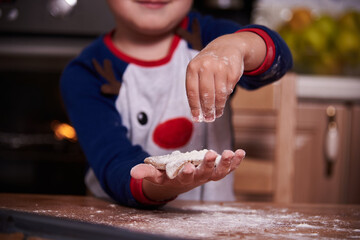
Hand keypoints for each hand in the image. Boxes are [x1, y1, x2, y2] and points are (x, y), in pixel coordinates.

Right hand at [130, 149, 245, 200]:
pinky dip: (235, 162)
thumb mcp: (156, 174)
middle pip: (205, 174)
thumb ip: (147, 172)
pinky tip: (241, 153)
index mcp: (182, 179)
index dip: (187, 173)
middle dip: (209, 164)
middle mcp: (197, 179)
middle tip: (212, 154)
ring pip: (219, 173)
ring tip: (232, 153)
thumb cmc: (167, 176)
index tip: (188, 166)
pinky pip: (227, 168)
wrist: (179, 182)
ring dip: (226, 164)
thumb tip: (133, 172)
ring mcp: (208, 175)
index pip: (185, 177)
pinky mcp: (216, 170)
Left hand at [186, 32, 265, 121]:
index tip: (196, 118)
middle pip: (206, 95)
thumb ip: (195, 88)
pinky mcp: (232, 72)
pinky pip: (228, 91)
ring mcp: (220, 68)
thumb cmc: (208, 64)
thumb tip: (197, 113)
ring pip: (219, 95)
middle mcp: (206, 66)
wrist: (227, 46)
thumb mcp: (197, 70)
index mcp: (193, 67)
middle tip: (208, 119)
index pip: (192, 92)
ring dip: (218, 107)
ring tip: (217, 114)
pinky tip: (223, 102)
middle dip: (207, 110)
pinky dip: (225, 98)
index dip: (194, 107)